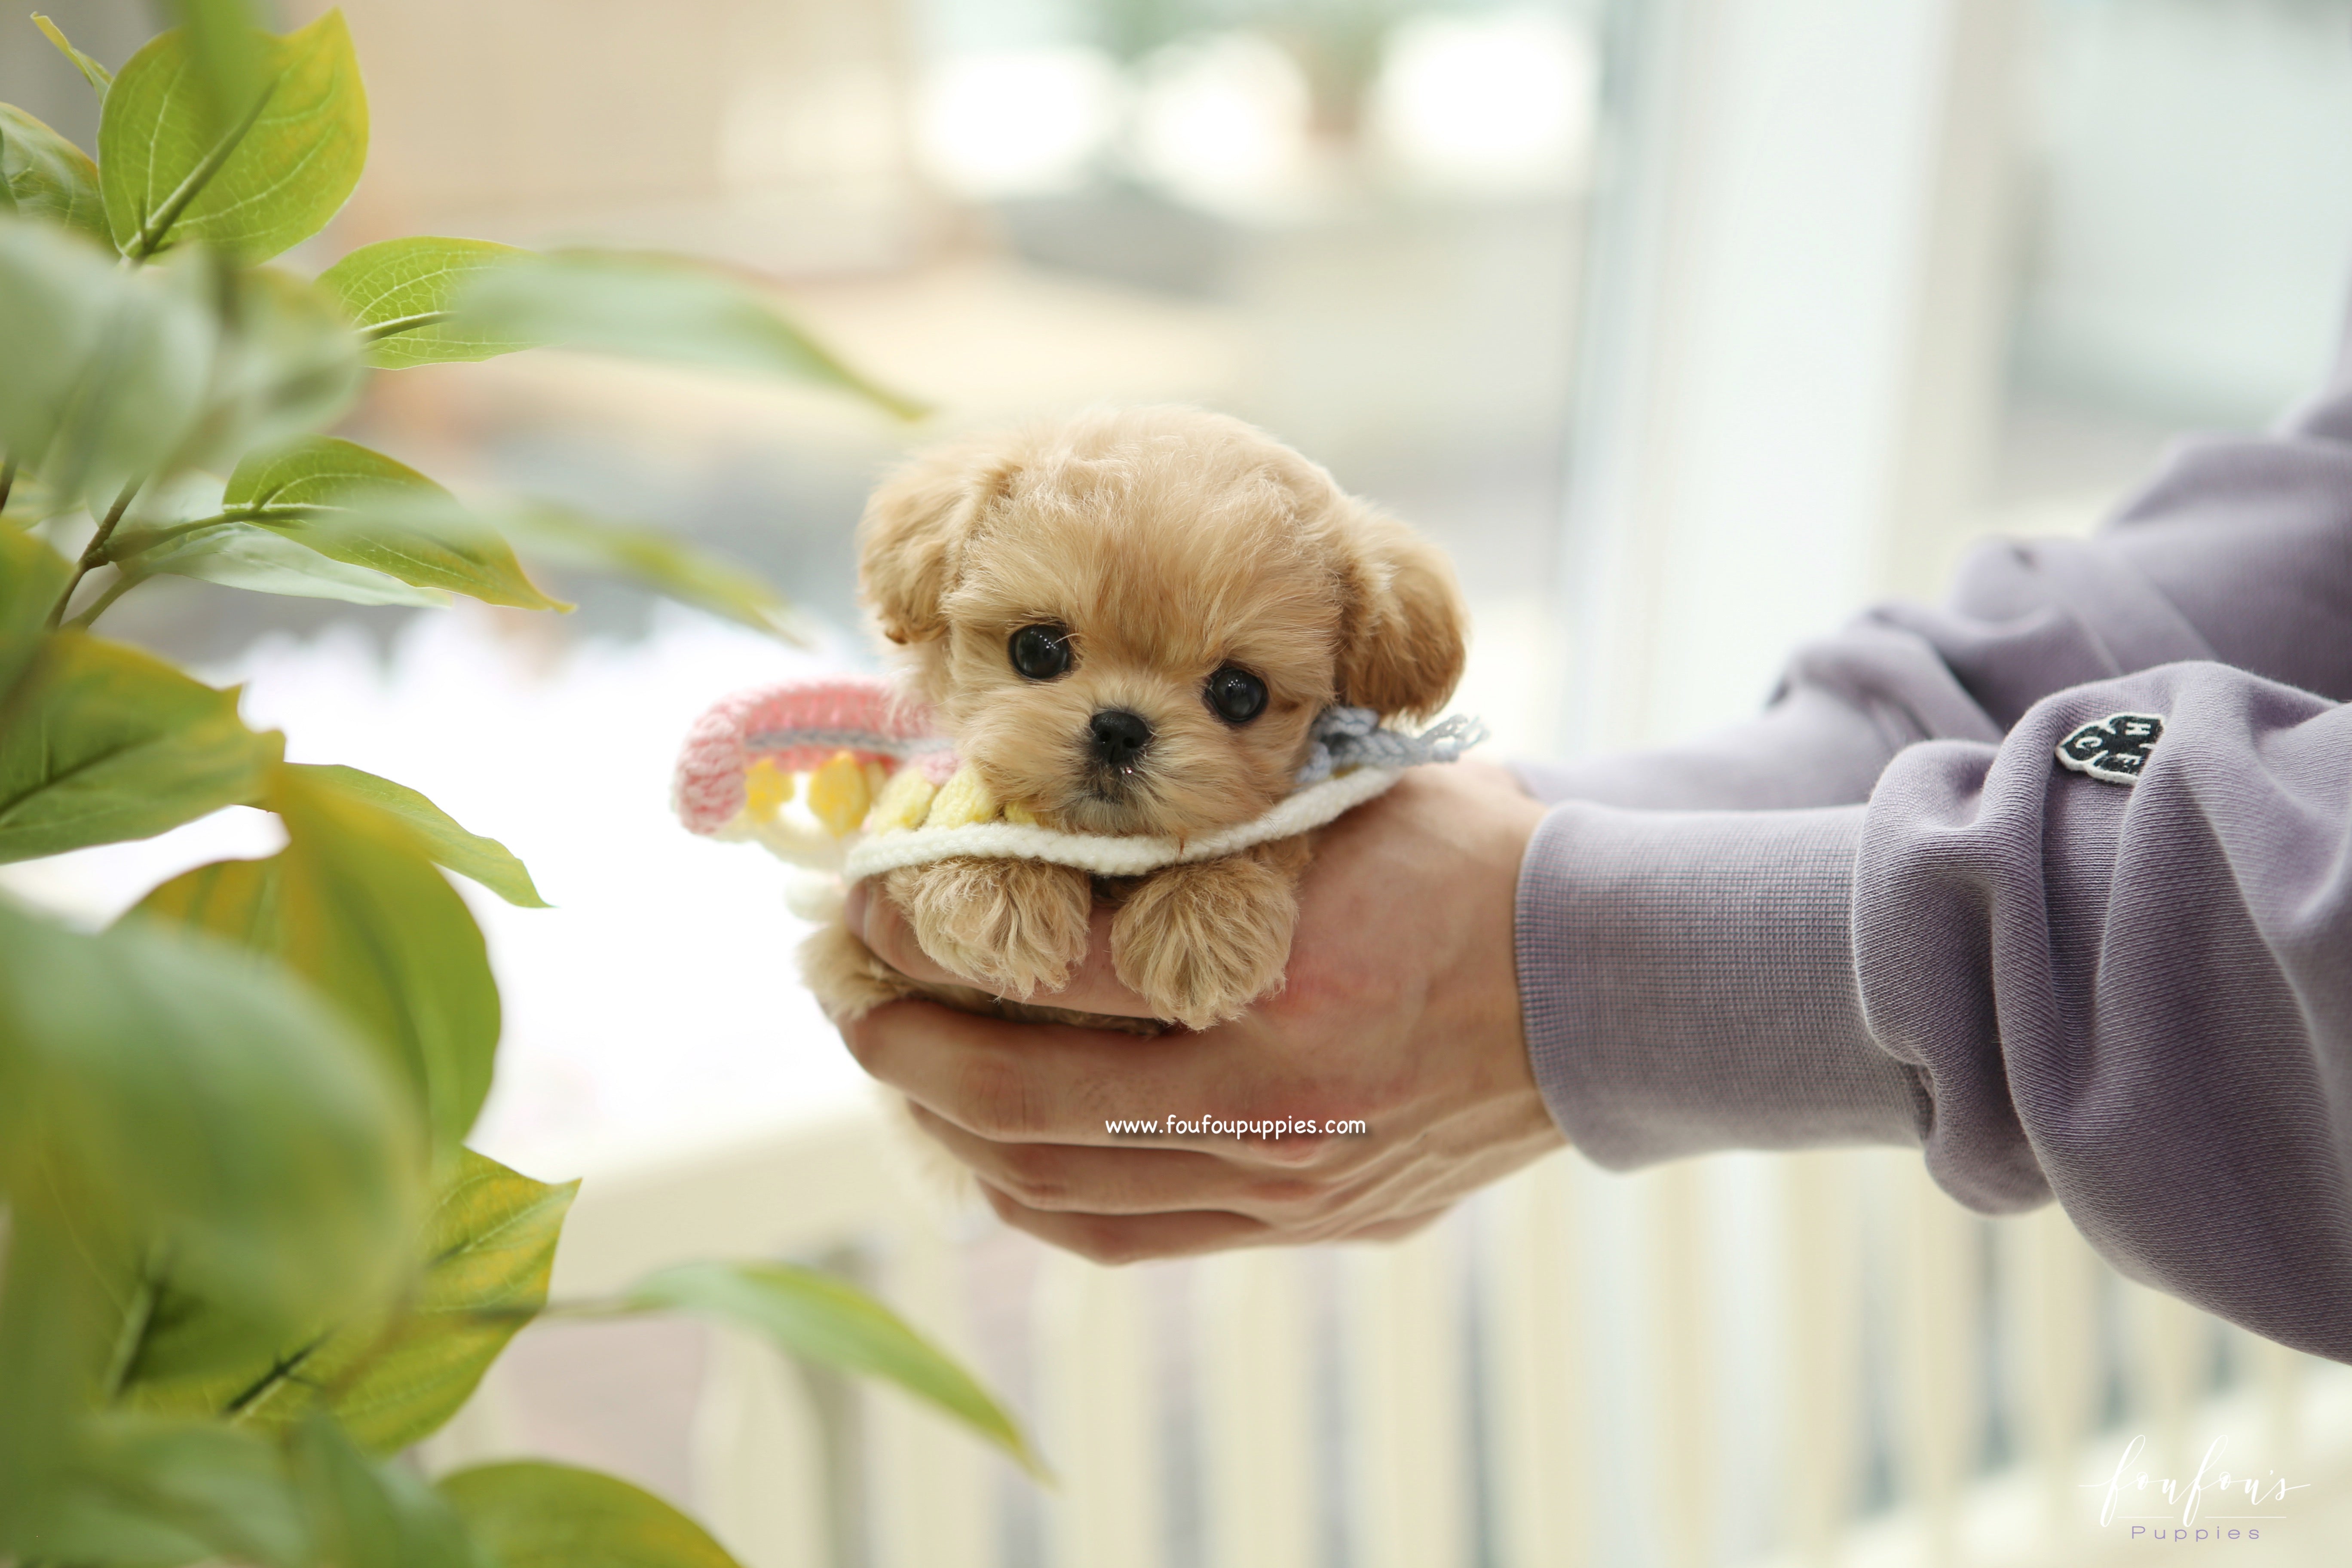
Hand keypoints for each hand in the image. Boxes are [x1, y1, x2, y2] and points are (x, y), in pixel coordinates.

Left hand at [836, 760, 1565, 1260]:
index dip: (931, 935)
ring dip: (962, 1134)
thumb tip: (1039, 820)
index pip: (1052, 970)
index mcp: (1287, 978)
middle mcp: (1281, 1104)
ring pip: (1068, 1192)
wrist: (1614, 983)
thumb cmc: (1473, 865)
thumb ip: (1203, 827)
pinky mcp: (1314, 1221)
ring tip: (906, 1075)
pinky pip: (1135, 1233)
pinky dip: (1044, 1197)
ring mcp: (1295, 1183)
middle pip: (1029, 1104)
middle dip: (909, 1052)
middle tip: (850, 999)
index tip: (868, 900)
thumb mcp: (1338, 806)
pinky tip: (1000, 1149)